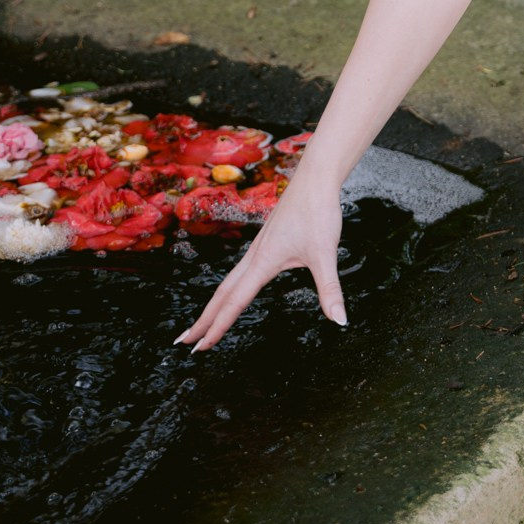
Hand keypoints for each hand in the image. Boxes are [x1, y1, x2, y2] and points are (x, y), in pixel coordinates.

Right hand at [173, 166, 346, 352]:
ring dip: (213, 304)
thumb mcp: (326, 253)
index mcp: (263, 261)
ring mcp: (259, 247)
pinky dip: (229, 288)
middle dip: (203, 319)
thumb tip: (339, 321)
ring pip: (228, 281)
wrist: (316, 176)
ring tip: (202, 322)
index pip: (235, 302)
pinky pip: (240, 270)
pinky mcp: (266, 241)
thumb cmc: (318, 210)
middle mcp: (255, 255)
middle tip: (184, 342)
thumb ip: (330, 290)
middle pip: (222, 293)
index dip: (217, 327)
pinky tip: (234, 290)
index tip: (200, 347)